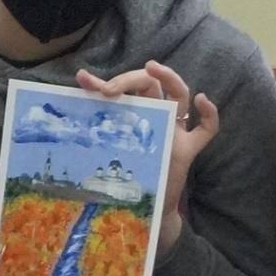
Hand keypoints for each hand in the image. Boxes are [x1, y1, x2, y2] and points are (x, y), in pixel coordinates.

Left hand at [77, 59, 217, 250]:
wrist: (144, 208)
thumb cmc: (125, 174)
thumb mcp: (107, 146)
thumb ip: (93, 127)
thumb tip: (65, 109)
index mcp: (139, 112)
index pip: (129, 85)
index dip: (108, 79)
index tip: (86, 82)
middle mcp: (158, 116)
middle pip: (152, 83)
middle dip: (131, 79)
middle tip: (111, 90)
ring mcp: (176, 131)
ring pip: (180, 94)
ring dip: (170, 78)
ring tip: (153, 67)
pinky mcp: (188, 150)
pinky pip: (207, 130)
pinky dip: (210, 114)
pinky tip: (202, 100)